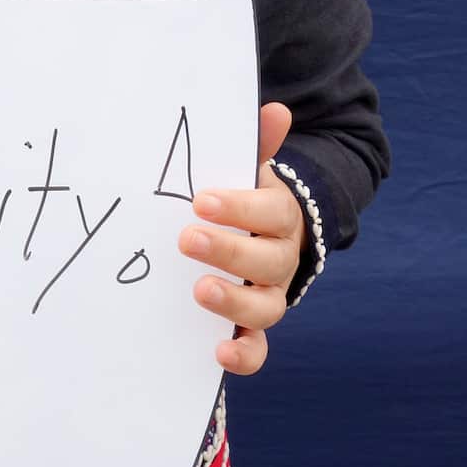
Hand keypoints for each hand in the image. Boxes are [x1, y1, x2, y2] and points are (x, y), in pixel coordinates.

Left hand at [177, 102, 306, 376]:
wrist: (259, 238)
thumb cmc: (241, 200)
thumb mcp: (246, 172)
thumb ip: (256, 145)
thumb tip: (276, 110)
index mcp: (280, 218)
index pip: (270, 213)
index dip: (240, 209)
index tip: (200, 201)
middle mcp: (281, 260)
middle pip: (267, 261)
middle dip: (228, 251)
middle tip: (186, 238)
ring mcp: (269, 296)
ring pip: (266, 308)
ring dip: (234, 302)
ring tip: (199, 289)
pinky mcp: (252, 329)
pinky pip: (257, 349)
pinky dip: (244, 356)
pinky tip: (219, 353)